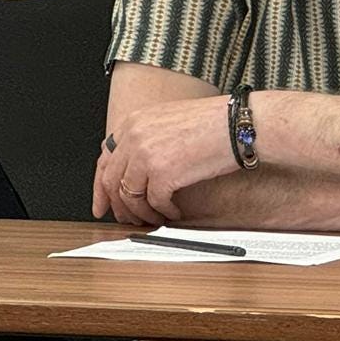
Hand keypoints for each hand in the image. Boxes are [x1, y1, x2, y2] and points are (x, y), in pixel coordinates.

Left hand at [92, 95, 240, 224]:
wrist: (239, 124)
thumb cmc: (214, 121)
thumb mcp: (168, 120)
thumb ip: (146, 139)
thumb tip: (135, 168)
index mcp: (133, 122)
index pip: (105, 159)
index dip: (101, 186)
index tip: (103, 203)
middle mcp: (134, 136)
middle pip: (112, 181)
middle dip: (118, 206)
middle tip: (125, 219)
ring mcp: (146, 155)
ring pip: (130, 196)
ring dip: (141, 213)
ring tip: (154, 218)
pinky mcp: (163, 174)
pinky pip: (154, 203)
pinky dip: (163, 213)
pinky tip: (174, 213)